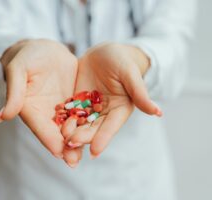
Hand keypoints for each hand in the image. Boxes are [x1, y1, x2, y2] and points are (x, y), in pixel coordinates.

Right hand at [0, 39, 77, 157]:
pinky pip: (80, 113)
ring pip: (69, 127)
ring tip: (88, 153)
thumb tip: (2, 117)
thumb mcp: (18, 69)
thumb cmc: (26, 56)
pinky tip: (97, 133)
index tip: (59, 152)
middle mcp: (45, 112)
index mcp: (29, 108)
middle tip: (74, 162)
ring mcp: (59, 108)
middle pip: (54, 132)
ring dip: (77, 140)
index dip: (48, 140)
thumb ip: (14, 92)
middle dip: (64, 147)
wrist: (42, 48)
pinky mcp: (72, 100)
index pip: (39, 127)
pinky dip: (87, 124)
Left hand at [62, 43, 161, 164]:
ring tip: (61, 138)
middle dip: (83, 136)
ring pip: (79, 122)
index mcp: (119, 109)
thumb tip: (158, 112)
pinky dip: (62, 118)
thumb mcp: (130, 74)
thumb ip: (140, 93)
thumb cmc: (123, 60)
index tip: (95, 151)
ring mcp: (89, 107)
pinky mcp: (76, 100)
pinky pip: (68, 110)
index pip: (111, 126)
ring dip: (71, 131)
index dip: (104, 138)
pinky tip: (53, 123)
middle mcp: (104, 112)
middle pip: (93, 127)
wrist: (106, 52)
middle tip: (71, 143)